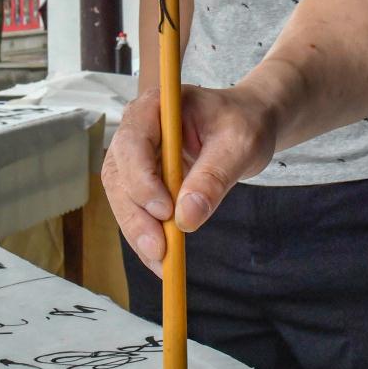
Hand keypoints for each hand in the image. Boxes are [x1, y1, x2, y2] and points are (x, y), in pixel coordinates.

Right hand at [101, 83, 277, 276]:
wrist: (248, 123)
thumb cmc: (244, 123)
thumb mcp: (239, 144)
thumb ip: (214, 177)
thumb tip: (186, 218)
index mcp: (156, 106)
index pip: (133, 142)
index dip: (142, 179)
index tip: (164, 211)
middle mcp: (137, 128)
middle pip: (119, 174)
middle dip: (135, 215)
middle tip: (159, 250)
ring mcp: (136, 155)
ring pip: (122, 197)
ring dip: (137, 231)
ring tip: (162, 263)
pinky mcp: (142, 178)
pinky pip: (135, 208)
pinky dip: (146, 235)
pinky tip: (161, 260)